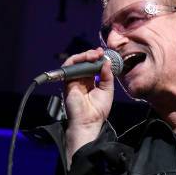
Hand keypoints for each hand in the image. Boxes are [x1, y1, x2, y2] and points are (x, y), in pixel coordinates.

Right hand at [63, 47, 114, 164]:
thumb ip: (107, 76)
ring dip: (85, 56)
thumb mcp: (107, 90)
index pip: (93, 66)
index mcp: (91, 82)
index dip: (98, 59)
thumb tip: (107, 62)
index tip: (104, 54)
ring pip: (76, 62)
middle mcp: (82, 80)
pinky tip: (87, 59)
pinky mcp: (68, 82)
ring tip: (94, 55)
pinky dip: (77, 60)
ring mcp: (74, 80)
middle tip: (100, 53)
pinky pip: (69, 67)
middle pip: (84, 62)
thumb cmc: (98, 111)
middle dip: (92, 55)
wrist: (89, 121)